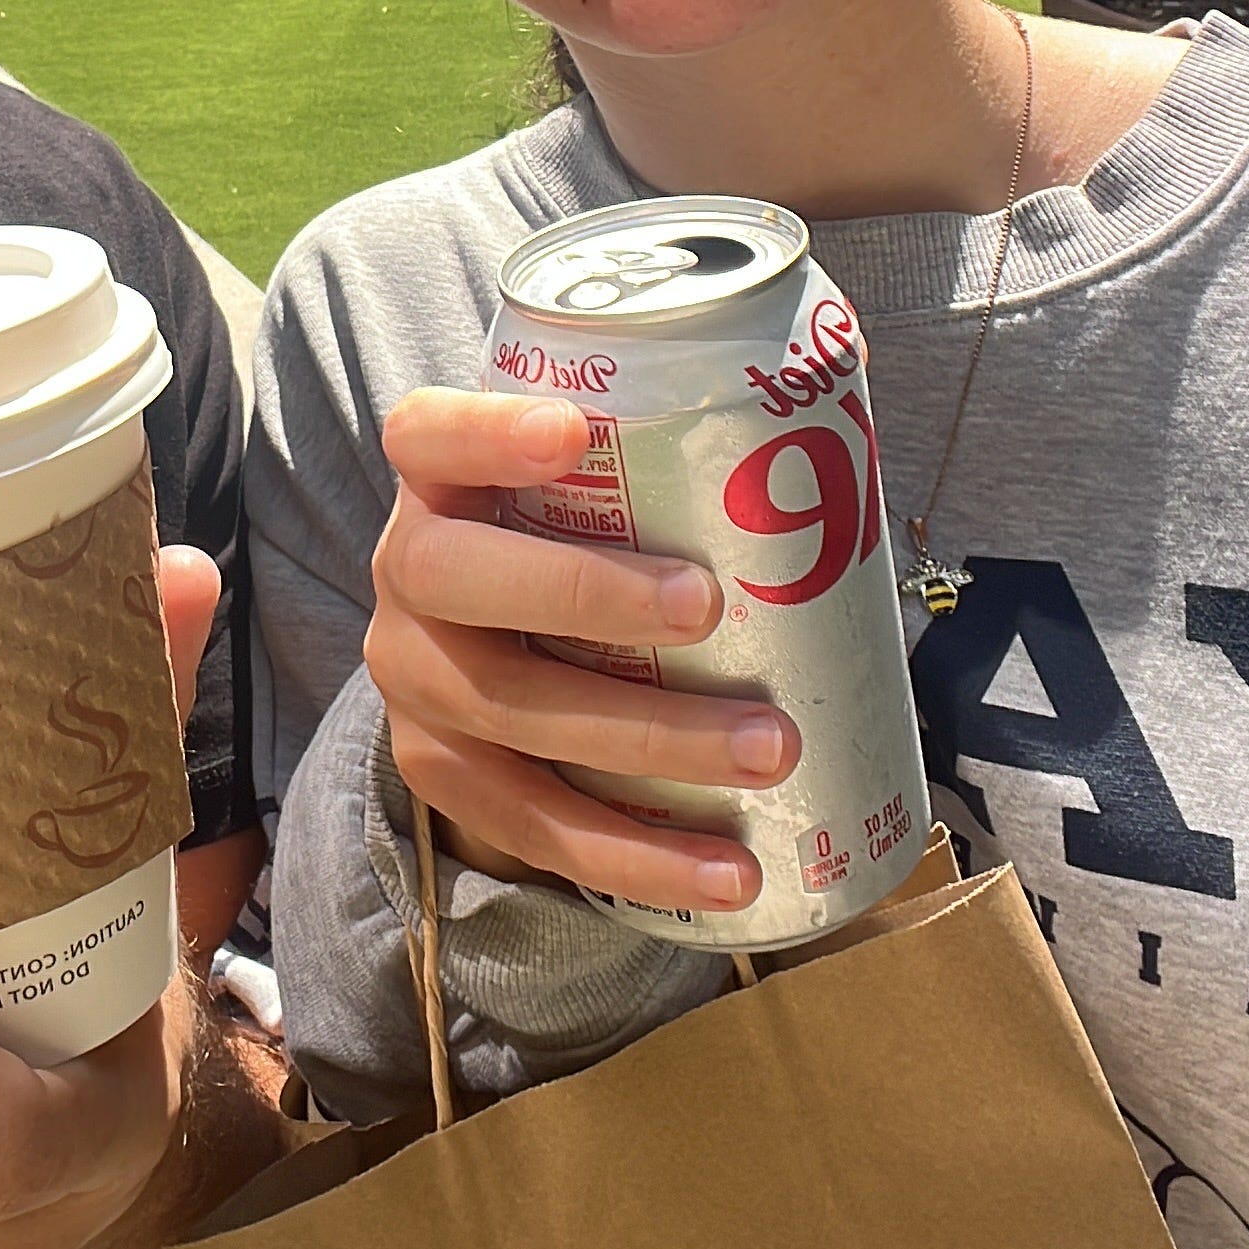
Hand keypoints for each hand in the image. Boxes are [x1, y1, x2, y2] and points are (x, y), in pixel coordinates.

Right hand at [368, 392, 797, 915]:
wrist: (486, 656)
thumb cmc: (578, 541)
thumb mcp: (592, 483)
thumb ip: (671, 443)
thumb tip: (842, 379)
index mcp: (438, 480)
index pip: (429, 433)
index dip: (488, 430)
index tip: (576, 430)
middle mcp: (405, 573)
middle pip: (456, 576)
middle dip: (584, 593)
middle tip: (707, 606)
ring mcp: (415, 681)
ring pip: (511, 710)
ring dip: (648, 737)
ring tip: (769, 749)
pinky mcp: (444, 776)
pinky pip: (536, 823)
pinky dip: (638, 854)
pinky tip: (728, 869)